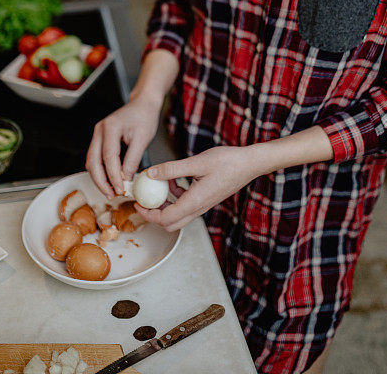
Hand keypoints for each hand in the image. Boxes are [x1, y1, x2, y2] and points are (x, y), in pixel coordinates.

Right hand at [86, 94, 161, 198]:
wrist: (143, 104)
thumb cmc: (144, 116)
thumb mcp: (143, 138)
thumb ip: (133, 159)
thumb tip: (126, 179)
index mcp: (111, 127)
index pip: (109, 157)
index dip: (114, 176)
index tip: (121, 189)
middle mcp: (100, 130)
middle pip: (93, 162)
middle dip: (101, 182)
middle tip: (112, 195)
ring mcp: (98, 134)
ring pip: (92, 162)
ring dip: (99, 179)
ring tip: (111, 192)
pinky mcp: (100, 139)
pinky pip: (96, 158)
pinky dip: (101, 171)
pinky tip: (111, 181)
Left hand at [134, 146, 254, 231]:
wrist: (249, 164)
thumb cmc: (228, 162)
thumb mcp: (196, 162)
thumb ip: (171, 169)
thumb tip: (150, 173)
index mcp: (195, 202)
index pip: (165, 219)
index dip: (148, 214)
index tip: (137, 203)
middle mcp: (199, 208)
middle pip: (170, 223)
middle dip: (154, 214)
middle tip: (143, 200)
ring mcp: (203, 205)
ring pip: (178, 215)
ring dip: (165, 204)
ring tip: (158, 186)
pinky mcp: (206, 199)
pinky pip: (186, 205)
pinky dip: (176, 196)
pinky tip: (175, 180)